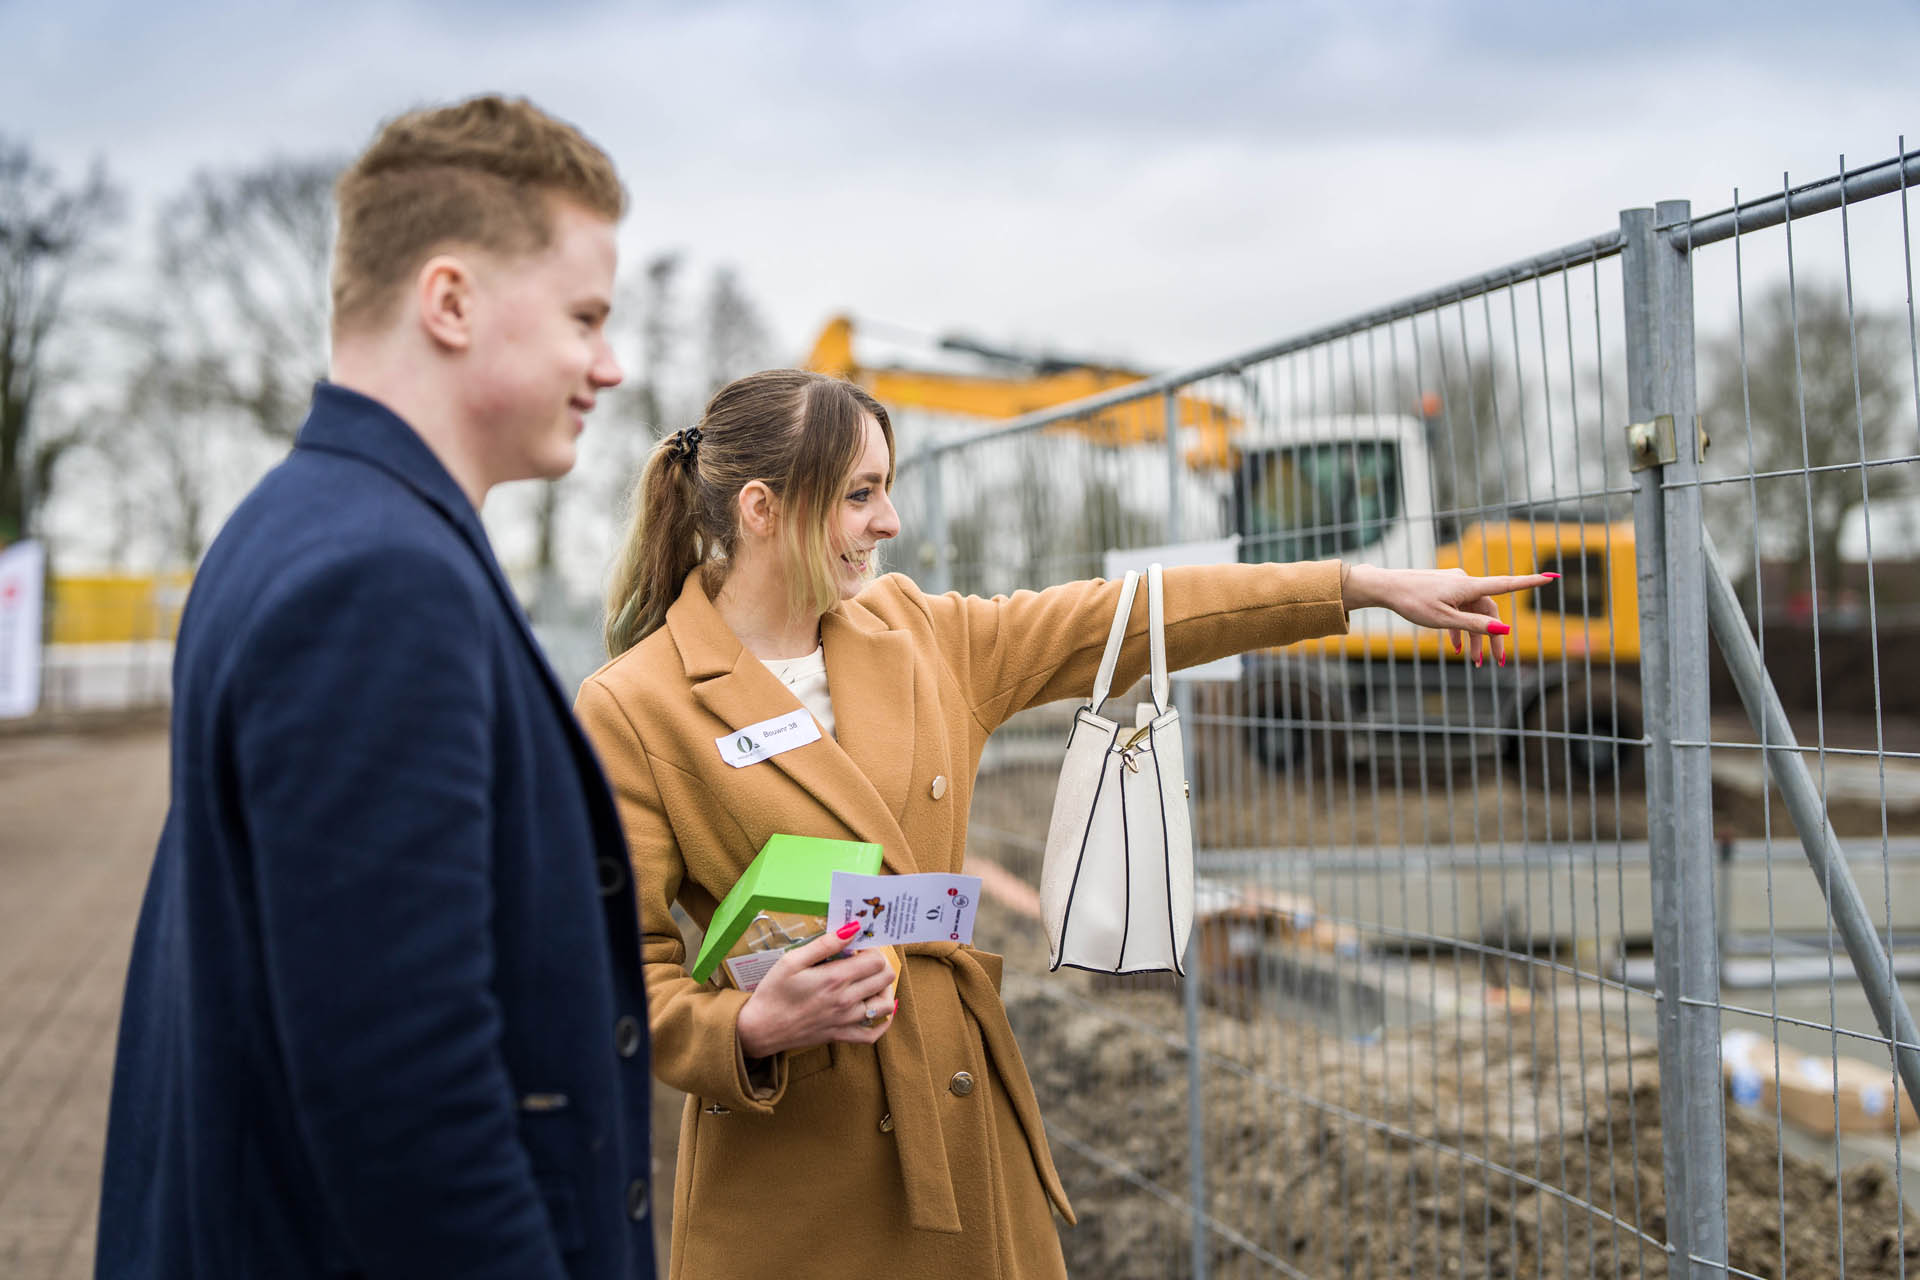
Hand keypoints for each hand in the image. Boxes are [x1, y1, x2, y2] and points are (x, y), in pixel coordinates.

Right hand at [734, 921, 896, 1058]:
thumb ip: (825, 944)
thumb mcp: (792, 960)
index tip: (859, 948)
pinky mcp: (841, 1036)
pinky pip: (873, 1035)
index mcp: (835, 979)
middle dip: (880, 964)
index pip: (876, 960)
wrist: (760, 1029)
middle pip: (885, 979)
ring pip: (886, 1006)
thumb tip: (851, 929)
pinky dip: (882, 1023)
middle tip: (865, 960)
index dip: (872, 949)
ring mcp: (846, 1021)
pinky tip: (877, 1011)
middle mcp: (846, 1001)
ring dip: (885, 990)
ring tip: (871, 981)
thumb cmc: (773, 992)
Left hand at [1341, 564, 1557, 667]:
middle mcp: (1465, 582)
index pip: (1507, 584)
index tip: (1551, 577)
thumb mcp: (1444, 620)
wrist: (1385, 587)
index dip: (1530, 583)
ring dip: (1475, 637)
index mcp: (1469, 586)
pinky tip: (1457, 648)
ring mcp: (1454, 585)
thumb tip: (1503, 629)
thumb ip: (1474, 625)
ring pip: (1474, 613)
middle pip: (1489, 610)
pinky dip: (1461, 627)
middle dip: (1494, 636)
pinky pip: (1460, 609)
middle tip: (1497, 661)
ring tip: (1473, 661)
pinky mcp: (1444, 589)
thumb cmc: (1412, 603)